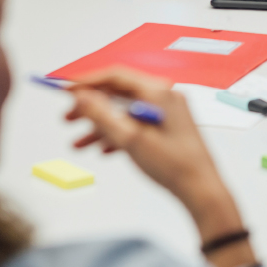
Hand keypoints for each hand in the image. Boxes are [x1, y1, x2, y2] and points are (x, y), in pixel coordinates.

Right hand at [65, 67, 254, 266]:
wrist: (201, 190)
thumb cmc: (174, 165)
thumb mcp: (130, 139)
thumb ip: (102, 115)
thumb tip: (81, 97)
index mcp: (158, 92)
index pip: (116, 76)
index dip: (87, 82)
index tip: (65, 90)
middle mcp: (163, 97)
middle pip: (119, 94)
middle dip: (91, 107)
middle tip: (67, 118)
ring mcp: (166, 113)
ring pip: (125, 112)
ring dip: (100, 126)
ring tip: (78, 143)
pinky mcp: (167, 128)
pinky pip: (136, 125)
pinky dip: (117, 134)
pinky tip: (103, 150)